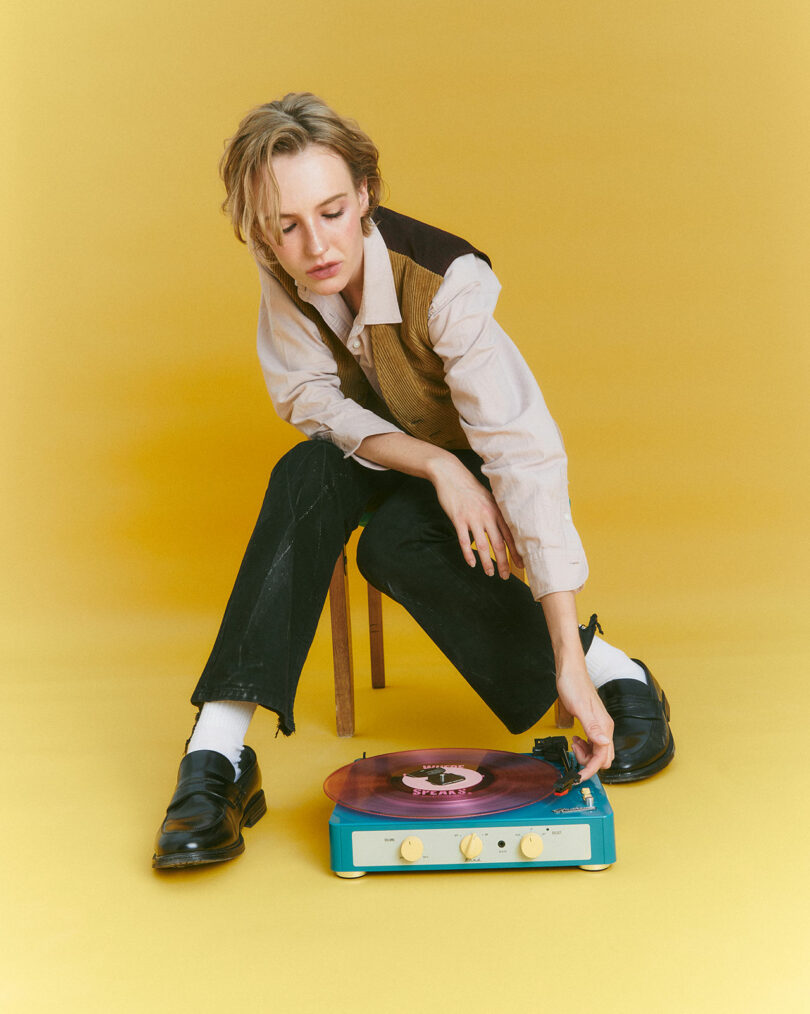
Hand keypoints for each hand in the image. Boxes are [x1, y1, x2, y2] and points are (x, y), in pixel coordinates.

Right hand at [428, 456, 523, 578]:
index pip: (510, 535)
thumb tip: (505, 530)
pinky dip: (468, 554)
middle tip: (506, 576)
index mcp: (496, 511)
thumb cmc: (470, 488)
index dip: (516, 552)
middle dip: (504, 562)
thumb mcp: (488, 498)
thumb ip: (496, 513)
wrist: (451, 475)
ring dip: (487, 562)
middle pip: (499, 543)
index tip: (521, 565)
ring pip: (482, 545)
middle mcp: (487, 515)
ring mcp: (472, 517)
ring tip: (490, 573)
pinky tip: (472, 564)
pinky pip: (464, 541)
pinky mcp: (458, 519)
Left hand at [555, 659, 614, 781]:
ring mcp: (599, 725)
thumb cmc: (573, 685)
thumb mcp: (579, 708)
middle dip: (589, 762)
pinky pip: (593, 742)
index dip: (591, 769)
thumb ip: (592, 727)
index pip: (602, 757)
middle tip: (574, 754)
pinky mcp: (592, 722)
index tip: (579, 776)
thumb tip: (604, 743)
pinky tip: (576, 740)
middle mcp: (604, 728)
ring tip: (574, 745)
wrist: (569, 671)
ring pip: (598, 751)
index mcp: (604, 727)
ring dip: (586, 754)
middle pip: (603, 757)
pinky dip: (585, 747)